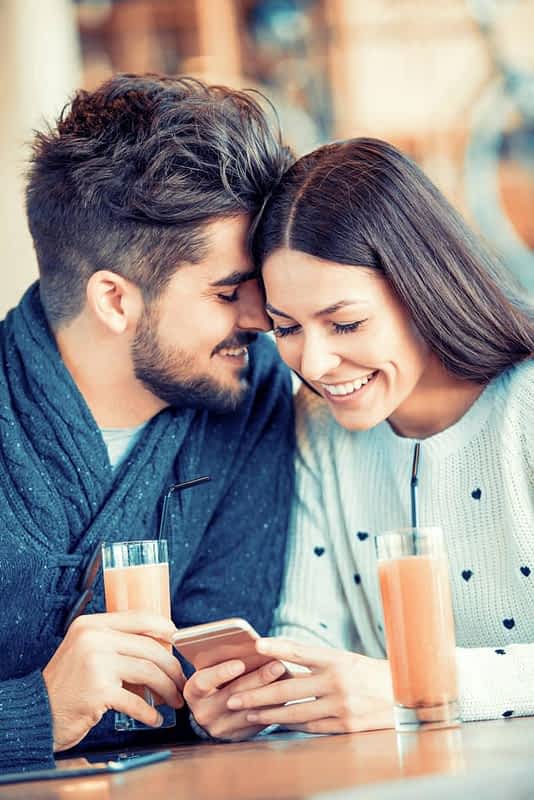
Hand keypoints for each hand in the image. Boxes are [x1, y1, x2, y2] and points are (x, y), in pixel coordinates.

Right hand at [43, 611, 184, 751]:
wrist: (37, 712)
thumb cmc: (67, 684)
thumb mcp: (85, 651)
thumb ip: (113, 643)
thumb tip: (157, 647)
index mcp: (91, 625)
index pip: (138, 617)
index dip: (163, 626)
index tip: (177, 639)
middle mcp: (93, 639)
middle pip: (149, 647)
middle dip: (171, 666)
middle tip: (180, 680)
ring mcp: (96, 664)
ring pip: (148, 671)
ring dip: (166, 688)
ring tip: (173, 699)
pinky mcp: (98, 692)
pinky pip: (136, 701)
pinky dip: (150, 712)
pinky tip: (155, 718)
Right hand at [183, 658, 287, 740]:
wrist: (212, 708)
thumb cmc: (215, 678)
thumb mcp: (210, 668)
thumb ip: (222, 659)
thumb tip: (252, 646)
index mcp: (193, 691)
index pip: (203, 682)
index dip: (221, 672)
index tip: (240, 663)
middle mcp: (204, 713)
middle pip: (233, 696)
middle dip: (258, 678)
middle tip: (278, 664)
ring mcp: (221, 728)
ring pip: (250, 711)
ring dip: (271, 693)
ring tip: (287, 678)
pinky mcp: (239, 737)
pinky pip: (259, 723)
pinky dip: (274, 707)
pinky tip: (287, 694)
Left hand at [225, 637, 394, 733]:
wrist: (407, 697)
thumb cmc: (371, 675)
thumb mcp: (348, 660)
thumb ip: (318, 662)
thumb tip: (282, 660)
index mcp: (338, 659)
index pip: (302, 651)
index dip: (278, 648)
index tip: (256, 646)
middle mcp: (338, 682)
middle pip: (289, 689)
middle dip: (257, 694)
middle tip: (235, 698)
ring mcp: (342, 707)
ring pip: (295, 713)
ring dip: (268, 714)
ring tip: (248, 713)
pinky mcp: (346, 727)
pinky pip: (311, 727)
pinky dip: (291, 725)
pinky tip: (276, 723)